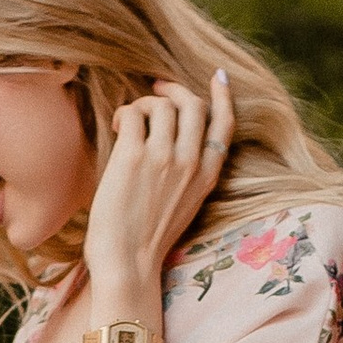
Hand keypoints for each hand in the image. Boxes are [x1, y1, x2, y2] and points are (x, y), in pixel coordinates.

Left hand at [81, 71, 233, 305]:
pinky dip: (125, 113)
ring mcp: (163, 159)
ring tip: (129, 121)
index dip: (223, 97)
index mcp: (207, 177)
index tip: (218, 78)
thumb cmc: (147, 241)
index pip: (225, 125)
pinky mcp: (134, 157)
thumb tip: (170, 137)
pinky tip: (117, 127)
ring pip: (162, 104)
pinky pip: (134, 114)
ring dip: (144, 103)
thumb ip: (186, 173)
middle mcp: (190, 164)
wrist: (128, 265)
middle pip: (193, 104)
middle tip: (155, 91)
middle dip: (174, 90)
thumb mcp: (184, 206)